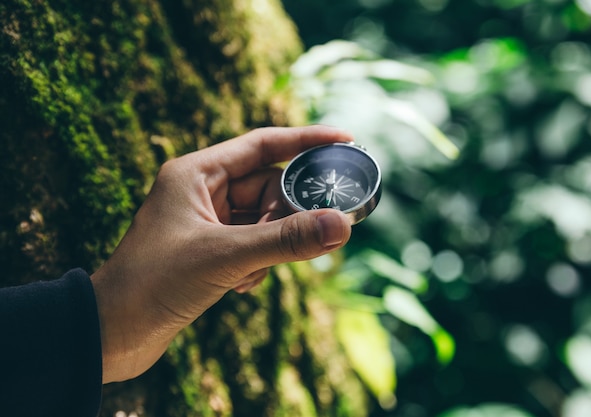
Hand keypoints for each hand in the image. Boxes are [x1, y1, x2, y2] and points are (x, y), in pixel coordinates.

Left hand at [90, 126, 352, 382]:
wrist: (113, 331)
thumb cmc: (154, 282)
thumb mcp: (225, 257)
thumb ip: (285, 240)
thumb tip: (342, 225)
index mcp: (197, 173)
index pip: (263, 144)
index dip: (306, 140)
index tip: (345, 139)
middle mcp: (203, 191)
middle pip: (269, 188)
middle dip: (286, 217)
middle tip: (304, 239)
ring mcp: (208, 222)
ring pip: (264, 220)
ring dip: (270, 248)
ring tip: (249, 273)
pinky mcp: (211, 250)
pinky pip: (254, 245)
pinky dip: (257, 264)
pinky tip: (238, 287)